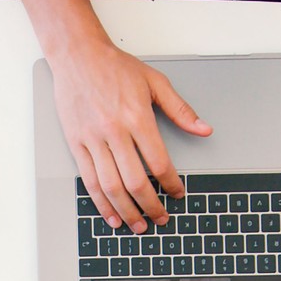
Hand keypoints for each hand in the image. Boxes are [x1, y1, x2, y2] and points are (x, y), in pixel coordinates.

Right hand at [50, 41, 211, 234]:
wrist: (77, 55)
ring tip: (138, 225)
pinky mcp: (77, 144)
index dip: (170, 184)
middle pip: (135, 181)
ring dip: (127, 211)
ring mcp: (93, 140)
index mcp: (137, 118)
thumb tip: (203, 129)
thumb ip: (180, 109)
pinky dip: (102, 203)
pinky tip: (112, 215)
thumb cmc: (114, 67)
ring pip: (111, 186)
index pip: (158, 162)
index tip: (177, 193)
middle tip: (160, 218)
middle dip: (151, 206)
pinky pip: (90, 181)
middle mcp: (114, 131)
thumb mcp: (155, 82)